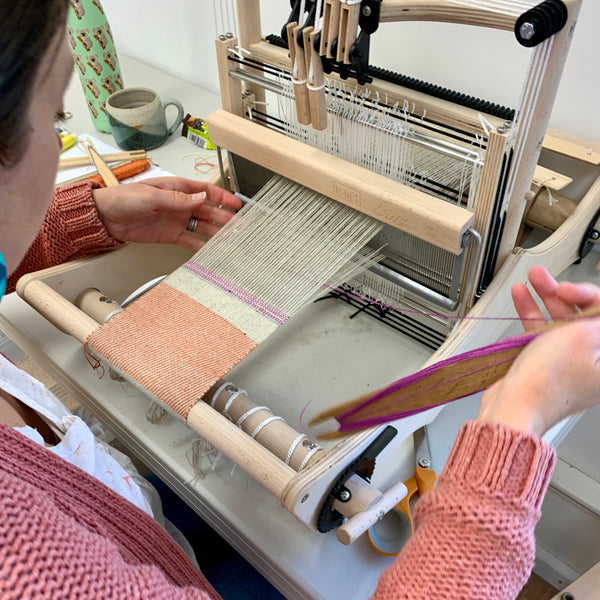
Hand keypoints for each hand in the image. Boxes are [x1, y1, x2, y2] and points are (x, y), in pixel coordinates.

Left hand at [91, 177, 241, 250]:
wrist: (105, 217)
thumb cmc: (123, 199)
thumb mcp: (151, 196)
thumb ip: (177, 199)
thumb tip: (200, 198)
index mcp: (177, 188)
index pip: (206, 191)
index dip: (223, 197)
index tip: (237, 204)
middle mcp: (180, 204)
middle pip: (209, 211)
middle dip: (226, 218)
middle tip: (241, 226)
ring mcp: (176, 220)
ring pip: (203, 226)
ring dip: (217, 232)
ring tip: (232, 239)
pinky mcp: (170, 235)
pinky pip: (191, 240)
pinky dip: (202, 246)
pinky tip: (212, 250)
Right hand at [478, 266, 599, 435]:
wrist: (513, 406)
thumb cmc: (546, 382)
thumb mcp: (580, 336)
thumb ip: (597, 318)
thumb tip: (598, 312)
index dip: (588, 296)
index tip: (569, 290)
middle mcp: (593, 364)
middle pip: (584, 318)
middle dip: (564, 293)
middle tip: (547, 280)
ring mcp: (568, 365)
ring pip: (560, 323)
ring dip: (545, 299)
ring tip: (531, 281)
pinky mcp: (546, 366)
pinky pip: (542, 335)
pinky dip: (532, 315)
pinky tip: (522, 299)